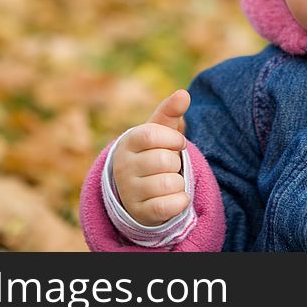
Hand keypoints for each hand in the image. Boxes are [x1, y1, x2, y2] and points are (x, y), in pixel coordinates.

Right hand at [112, 89, 191, 225]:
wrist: (138, 188)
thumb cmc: (152, 152)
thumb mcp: (159, 130)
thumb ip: (170, 111)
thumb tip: (184, 93)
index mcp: (127, 142)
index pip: (151, 134)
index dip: (172, 138)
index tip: (178, 143)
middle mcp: (123, 167)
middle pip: (164, 160)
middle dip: (176, 162)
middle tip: (169, 165)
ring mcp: (129, 191)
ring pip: (169, 183)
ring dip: (179, 182)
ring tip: (169, 181)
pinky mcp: (139, 213)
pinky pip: (169, 206)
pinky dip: (181, 201)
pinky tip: (176, 197)